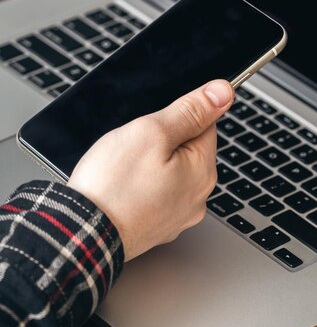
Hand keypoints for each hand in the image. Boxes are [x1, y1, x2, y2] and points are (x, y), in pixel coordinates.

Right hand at [67, 80, 233, 260]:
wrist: (83, 234)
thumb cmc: (113, 186)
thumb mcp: (152, 132)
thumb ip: (190, 111)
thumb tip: (223, 92)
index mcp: (203, 169)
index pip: (206, 124)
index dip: (176, 117)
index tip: (154, 125)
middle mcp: (198, 196)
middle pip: (188, 149)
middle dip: (162, 142)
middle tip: (134, 150)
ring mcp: (179, 215)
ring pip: (170, 172)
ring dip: (151, 165)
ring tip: (126, 171)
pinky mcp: (158, 227)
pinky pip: (156, 194)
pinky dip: (142, 188)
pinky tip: (124, 190)